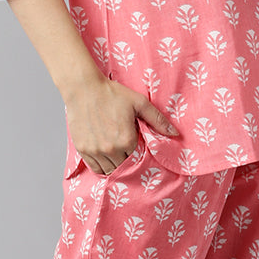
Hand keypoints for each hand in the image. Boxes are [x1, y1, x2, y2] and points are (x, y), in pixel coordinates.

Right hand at [62, 74, 178, 174]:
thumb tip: (175, 134)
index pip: (138, 158)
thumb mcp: (139, 103)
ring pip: (109, 170)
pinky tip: (105, 159)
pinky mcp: (83, 149)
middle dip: (127, 162)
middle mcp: (111, 149)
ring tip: (117, 156)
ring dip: (115, 166)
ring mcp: (95, 151)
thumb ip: (158, 120)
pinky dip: (101, 167)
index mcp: (127, 139)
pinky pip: (95, 168)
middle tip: (127, 153)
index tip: (137, 148)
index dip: (139, 154)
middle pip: (124, 167)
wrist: (84, 88)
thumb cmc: (111, 93)